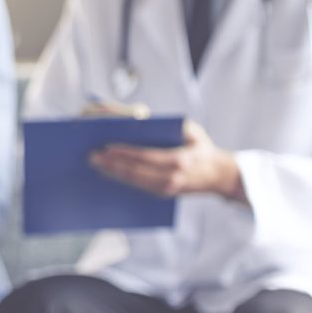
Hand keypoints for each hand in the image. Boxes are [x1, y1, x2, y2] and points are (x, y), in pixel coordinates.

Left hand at [90, 120, 246, 201]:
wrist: (219, 175)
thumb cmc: (201, 146)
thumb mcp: (192, 130)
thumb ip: (171, 125)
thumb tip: (141, 118)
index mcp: (179, 160)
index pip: (145, 156)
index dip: (124, 153)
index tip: (106, 146)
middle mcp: (172, 177)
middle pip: (135, 171)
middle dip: (112, 164)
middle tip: (92, 156)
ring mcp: (167, 189)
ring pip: (134, 182)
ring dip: (112, 173)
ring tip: (95, 164)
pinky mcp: (163, 194)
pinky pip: (138, 187)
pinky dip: (122, 179)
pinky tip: (108, 172)